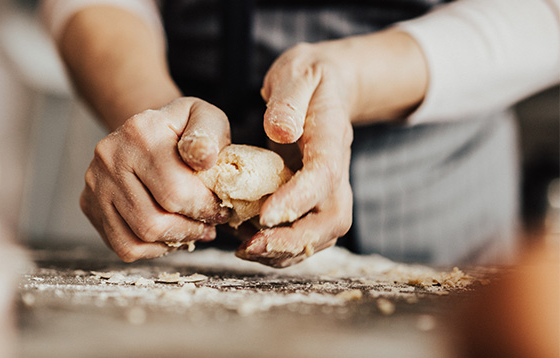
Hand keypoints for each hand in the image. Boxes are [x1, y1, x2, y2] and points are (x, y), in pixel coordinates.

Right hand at [81, 97, 230, 261]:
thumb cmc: (182, 130)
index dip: (206, 209)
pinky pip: (124, 246)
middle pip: (154, 221)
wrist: (147, 132)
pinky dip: (153, 248)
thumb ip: (209, 135)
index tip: (221, 209)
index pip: (175, 191)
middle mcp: (110, 157)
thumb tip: (204, 157)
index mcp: (140, 132)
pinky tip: (170, 234)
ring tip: (192, 228)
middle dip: (191, 228)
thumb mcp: (204, 118)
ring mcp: (96, 183)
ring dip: (174, 240)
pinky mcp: (90, 204)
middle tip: (209, 223)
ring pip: (139, 238)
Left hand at [236, 42, 355, 266]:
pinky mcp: (317, 198)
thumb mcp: (297, 74)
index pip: (323, 176)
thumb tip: (280, 131)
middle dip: (293, 241)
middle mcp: (337, 170)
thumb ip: (288, 100)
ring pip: (321, 234)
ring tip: (245, 249)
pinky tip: (250, 242)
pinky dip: (282, 246)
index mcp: (332, 138)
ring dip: (286, 251)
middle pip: (331, 220)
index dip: (297, 200)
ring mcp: (330, 188)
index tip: (264, 216)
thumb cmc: (309, 77)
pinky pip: (307, 233)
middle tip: (250, 246)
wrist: (329, 85)